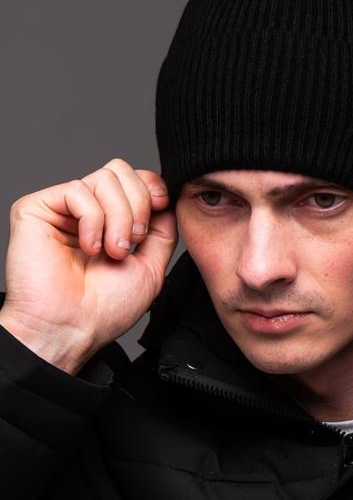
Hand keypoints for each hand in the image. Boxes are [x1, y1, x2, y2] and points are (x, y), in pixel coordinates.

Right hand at [0, 158, 177, 373]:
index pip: (134, 178)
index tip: (161, 206)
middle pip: (121, 170)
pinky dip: (93, 221)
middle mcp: (87, 210)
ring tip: (111, 251)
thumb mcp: (152, 265)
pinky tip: (89, 248)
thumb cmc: (106, 308)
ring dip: (118, 217)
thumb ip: (162, 229)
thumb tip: (168, 200)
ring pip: (104, 178)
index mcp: (111, 219)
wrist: (72, 329)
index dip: (152, 186)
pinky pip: (78, 190)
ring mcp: (62, 208)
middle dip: (138, 204)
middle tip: (132, 242)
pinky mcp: (36, 209)